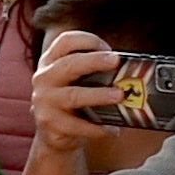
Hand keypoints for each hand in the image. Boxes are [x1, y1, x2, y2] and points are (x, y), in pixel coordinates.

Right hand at [27, 26, 128, 156]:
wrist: (53, 134)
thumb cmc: (72, 102)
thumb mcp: (76, 81)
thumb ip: (94, 72)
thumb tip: (130, 71)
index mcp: (51, 61)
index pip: (65, 41)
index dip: (87, 40)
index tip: (108, 48)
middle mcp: (44, 78)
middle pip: (68, 64)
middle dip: (94, 61)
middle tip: (116, 61)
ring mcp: (44, 101)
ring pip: (73, 96)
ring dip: (99, 95)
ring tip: (119, 96)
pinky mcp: (50, 123)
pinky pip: (76, 125)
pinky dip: (97, 128)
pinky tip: (112, 129)